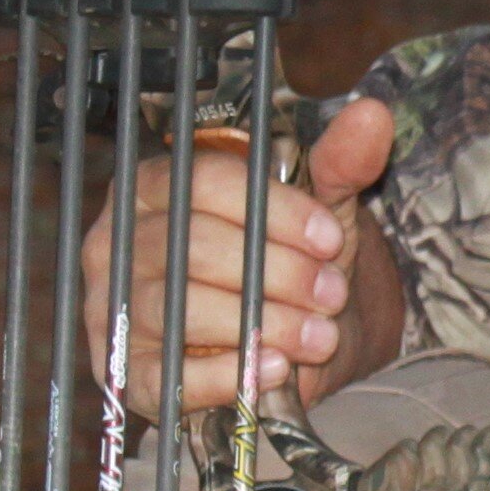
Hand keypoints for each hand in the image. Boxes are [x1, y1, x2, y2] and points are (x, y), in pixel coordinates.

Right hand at [81, 95, 402, 414]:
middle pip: (195, 247)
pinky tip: (277, 368)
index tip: (331, 239)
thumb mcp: (317, 210)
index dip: (276, 212)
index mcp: (158, 186)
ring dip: (265, 324)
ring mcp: (116, 307)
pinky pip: (167, 376)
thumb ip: (339, 163)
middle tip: (333, 294)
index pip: (205, 182)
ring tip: (320, 336)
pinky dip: (228, 375)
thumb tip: (373, 114)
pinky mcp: (128, 372)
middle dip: (279, 273)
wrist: (289, 342)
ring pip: (182, 309)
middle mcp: (120, 240)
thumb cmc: (286, 263)